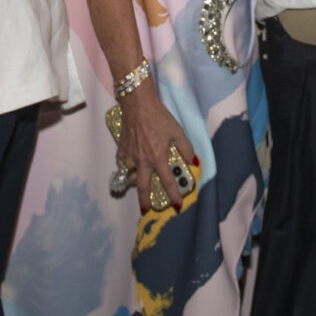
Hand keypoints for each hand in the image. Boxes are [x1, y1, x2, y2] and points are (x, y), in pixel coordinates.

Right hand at [115, 79, 196, 212]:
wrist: (138, 105)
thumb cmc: (159, 117)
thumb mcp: (177, 131)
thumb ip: (186, 148)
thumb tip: (193, 161)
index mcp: (157, 158)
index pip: (168, 182)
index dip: (174, 194)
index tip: (177, 206)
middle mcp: (142, 162)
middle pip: (142, 188)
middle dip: (145, 201)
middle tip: (146, 210)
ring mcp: (130, 157)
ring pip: (131, 175)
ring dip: (135, 180)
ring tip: (138, 182)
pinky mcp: (121, 149)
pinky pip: (123, 163)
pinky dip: (127, 166)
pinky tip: (130, 164)